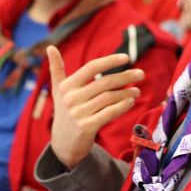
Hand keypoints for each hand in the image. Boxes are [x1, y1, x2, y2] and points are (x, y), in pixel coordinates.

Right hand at [48, 45, 143, 168]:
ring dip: (126, 93)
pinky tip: (131, 101)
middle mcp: (72, 98)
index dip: (110, 60)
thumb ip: (56, 69)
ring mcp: (79, 113)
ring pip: (109, 98)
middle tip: (141, 73)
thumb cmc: (64, 111)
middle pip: (104, 82)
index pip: (92, 67)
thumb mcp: (58, 90)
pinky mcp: (87, 127)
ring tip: (137, 90)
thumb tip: (50, 46)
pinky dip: (122, 106)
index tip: (126, 57)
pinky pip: (109, 113)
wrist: (62, 144)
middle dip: (125, 77)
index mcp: (67, 86)